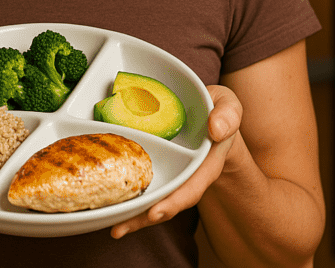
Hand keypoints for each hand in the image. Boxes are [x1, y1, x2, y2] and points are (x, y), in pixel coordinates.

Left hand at [111, 84, 242, 238]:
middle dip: (144, 218)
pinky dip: (125, 195)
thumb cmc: (217, 111)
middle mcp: (186, 176)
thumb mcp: (228, 106)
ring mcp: (170, 175)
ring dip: (131, 215)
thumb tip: (216, 130)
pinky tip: (107, 203)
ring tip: (110, 227)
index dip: (173, 202)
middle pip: (165, 202)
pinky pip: (141, 183)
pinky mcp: (155, 168)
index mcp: (206, 165)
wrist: (210, 115)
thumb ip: (227, 116)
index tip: (155, 213)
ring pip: (151, 198)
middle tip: (119, 229)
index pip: (191, 189)